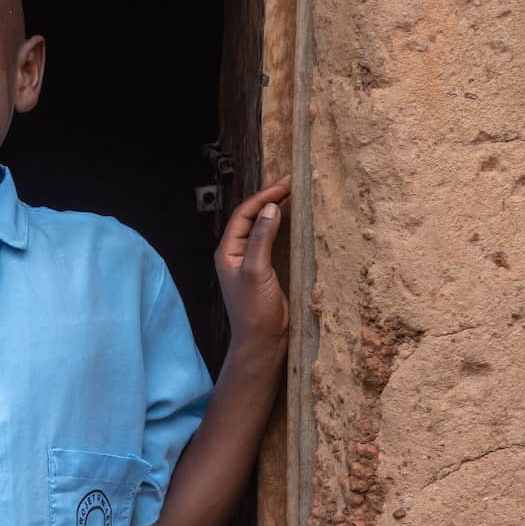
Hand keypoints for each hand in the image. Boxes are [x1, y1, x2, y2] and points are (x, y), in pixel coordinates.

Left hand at [214, 176, 291, 355]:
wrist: (263, 342)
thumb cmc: (254, 311)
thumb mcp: (256, 271)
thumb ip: (261, 240)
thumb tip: (270, 210)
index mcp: (227, 251)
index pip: (244, 214)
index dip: (263, 197)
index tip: (285, 185)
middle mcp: (237, 254)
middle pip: (252, 218)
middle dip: (270, 199)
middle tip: (292, 183)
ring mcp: (252, 262)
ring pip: (263, 229)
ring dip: (277, 212)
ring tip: (295, 195)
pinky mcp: (266, 270)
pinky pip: (273, 242)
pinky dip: (284, 229)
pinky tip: (297, 222)